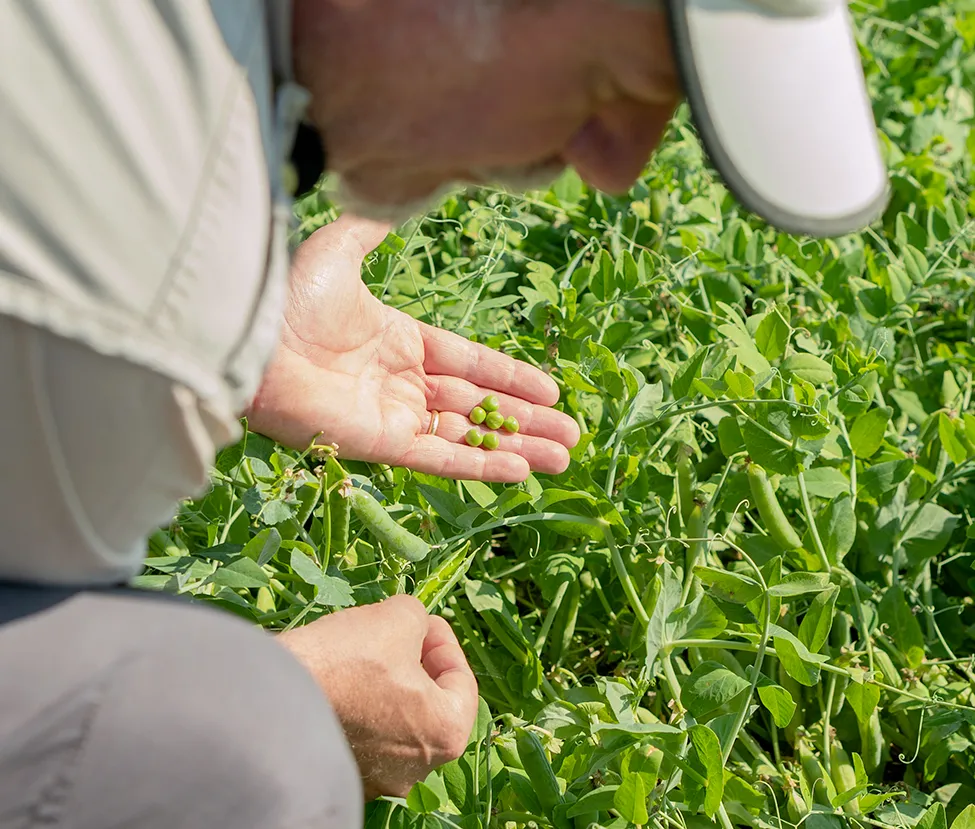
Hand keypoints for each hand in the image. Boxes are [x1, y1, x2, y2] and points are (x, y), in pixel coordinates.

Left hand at [245, 214, 579, 482]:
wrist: (248, 338)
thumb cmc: (290, 295)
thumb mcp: (338, 250)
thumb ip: (371, 231)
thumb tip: (392, 193)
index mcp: (400, 340)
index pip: (471, 363)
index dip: (512, 377)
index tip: (552, 390)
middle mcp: (401, 382)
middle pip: (479, 405)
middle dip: (527, 420)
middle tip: (572, 435)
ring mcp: (392, 416)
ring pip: (468, 435)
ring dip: (518, 447)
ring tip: (564, 457)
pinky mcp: (379, 444)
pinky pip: (440, 457)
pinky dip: (481, 466)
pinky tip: (522, 471)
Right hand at [276, 595, 478, 800]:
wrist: (265, 703)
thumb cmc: (345, 661)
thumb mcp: (395, 618)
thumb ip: (418, 616)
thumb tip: (413, 623)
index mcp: (445, 733)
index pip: (461, 680)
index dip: (444, 640)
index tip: (423, 620)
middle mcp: (417, 768)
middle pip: (428, 702)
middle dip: (414, 661)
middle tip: (395, 633)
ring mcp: (377, 779)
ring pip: (394, 720)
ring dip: (385, 684)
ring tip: (363, 652)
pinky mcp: (340, 775)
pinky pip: (362, 736)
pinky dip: (358, 707)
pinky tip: (338, 679)